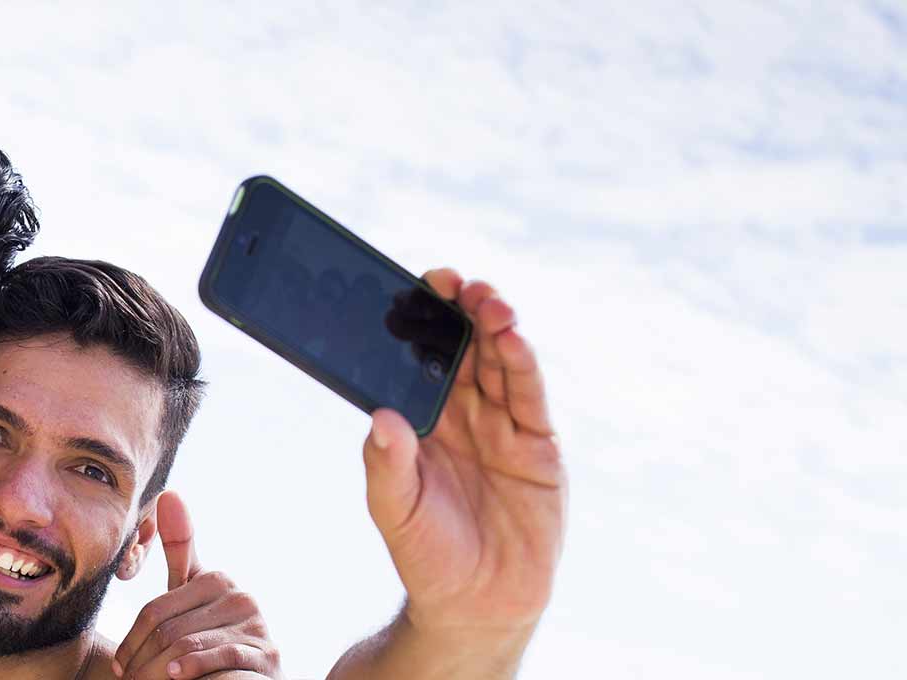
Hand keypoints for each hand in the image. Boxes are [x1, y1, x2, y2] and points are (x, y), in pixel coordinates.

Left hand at [114, 491, 279, 679]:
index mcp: (216, 580)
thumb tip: (170, 493)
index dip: (131, 641)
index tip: (117, 667)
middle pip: (169, 630)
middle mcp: (239, 597)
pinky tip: (175, 677)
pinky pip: (220, 655)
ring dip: (158, 673)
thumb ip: (179, 550)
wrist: (246, 677)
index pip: (156, 610)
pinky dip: (194, 667)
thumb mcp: (188, 598)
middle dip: (142, 662)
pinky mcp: (266, 653)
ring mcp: (255, 625)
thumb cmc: (210, 637)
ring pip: (187, 645)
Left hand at [361, 268, 563, 639]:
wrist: (477, 604)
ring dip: (493, 326)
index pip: (417, 358)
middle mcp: (461, 414)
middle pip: (462, 348)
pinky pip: (529, 396)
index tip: (409, 287)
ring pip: (499, 362)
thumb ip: (386, 467)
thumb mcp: (395, 512)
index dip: (416, 321)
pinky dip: (523, 365)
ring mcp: (501, 426)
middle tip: (450, 281)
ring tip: (485, 300)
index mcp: (420, 420)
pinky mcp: (537, 445)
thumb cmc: (427, 555)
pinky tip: (512, 338)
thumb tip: (380, 419)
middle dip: (458, 311)